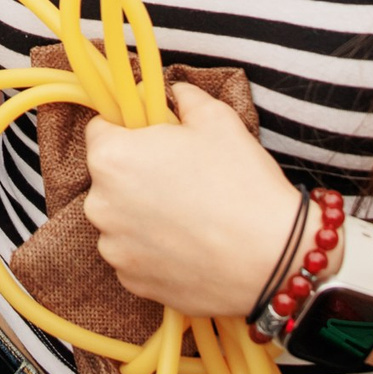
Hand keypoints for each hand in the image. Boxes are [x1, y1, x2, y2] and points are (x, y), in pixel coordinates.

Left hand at [82, 82, 306, 317]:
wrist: (272, 260)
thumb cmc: (242, 184)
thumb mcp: (218, 120)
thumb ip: (185, 98)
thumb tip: (174, 92)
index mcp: (112, 157)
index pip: (100, 129)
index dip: (130, 127)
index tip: (155, 134)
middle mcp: (100, 204)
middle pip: (110, 176)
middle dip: (138, 172)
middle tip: (182, 175)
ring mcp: (114, 248)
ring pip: (121, 217)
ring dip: (143, 212)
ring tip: (190, 213)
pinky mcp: (132, 281)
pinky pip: (135, 253)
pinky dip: (154, 248)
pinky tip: (189, 244)